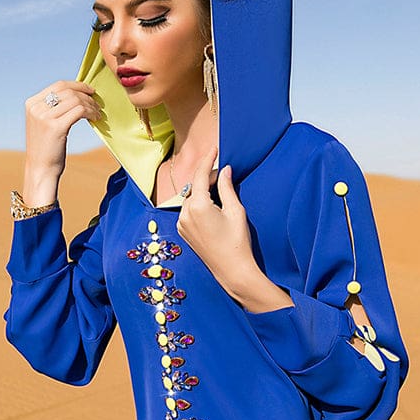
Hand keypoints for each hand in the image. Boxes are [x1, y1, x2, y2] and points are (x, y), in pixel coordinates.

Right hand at [24, 80, 101, 177]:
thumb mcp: (44, 123)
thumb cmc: (47, 148)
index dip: (77, 85)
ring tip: (97, 113)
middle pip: (68, 91)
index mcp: (32, 104)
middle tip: (97, 103)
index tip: (90, 90)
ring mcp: (45, 117)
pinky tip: (95, 119)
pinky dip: (90, 113)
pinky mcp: (56, 127)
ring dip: (90, 105)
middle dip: (86, 95)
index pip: (58, 85)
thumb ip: (53, 108)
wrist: (41, 169)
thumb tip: (76, 94)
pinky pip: (79, 111)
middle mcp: (37, 108)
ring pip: (76, 100)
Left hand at [176, 146, 256, 295]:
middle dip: (207, 178)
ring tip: (219, 190)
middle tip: (224, 173)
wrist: (232, 270)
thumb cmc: (238, 241)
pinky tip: (212, 206)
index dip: (207, 160)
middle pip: (194, 186)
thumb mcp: (235, 210)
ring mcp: (182, 224)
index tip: (214, 149)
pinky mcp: (184, 232)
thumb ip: (227, 187)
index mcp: (198, 206)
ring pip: (190, 198)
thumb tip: (224, 170)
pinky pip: (188, 211)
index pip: (200, 175)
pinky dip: (198, 204)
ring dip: (202, 191)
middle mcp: (185, 214)